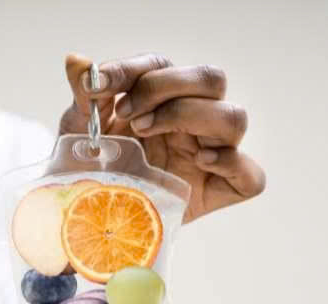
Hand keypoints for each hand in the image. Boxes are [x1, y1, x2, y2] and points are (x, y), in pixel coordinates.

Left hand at [61, 53, 265, 222]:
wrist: (87, 219)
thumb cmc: (89, 171)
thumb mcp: (78, 131)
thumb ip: (84, 94)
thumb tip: (76, 60)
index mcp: (160, 100)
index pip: (163, 67)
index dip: (133, 71)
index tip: (100, 86)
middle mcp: (191, 121)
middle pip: (211, 79)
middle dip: (167, 89)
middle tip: (130, 116)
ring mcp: (209, 154)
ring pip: (234, 118)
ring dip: (193, 117)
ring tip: (148, 136)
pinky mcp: (219, 190)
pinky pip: (251, 175)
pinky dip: (233, 164)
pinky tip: (199, 163)